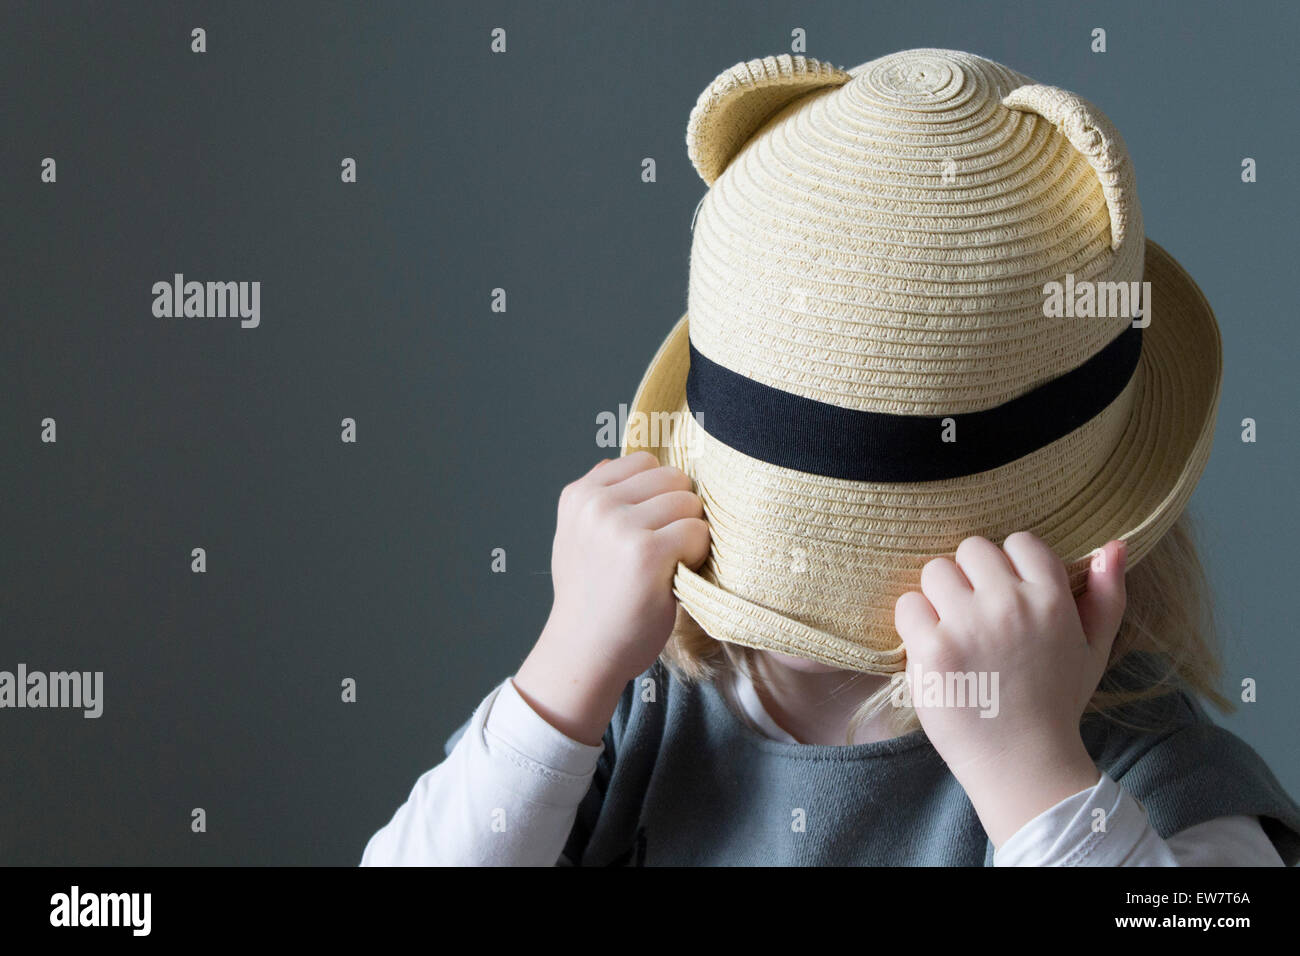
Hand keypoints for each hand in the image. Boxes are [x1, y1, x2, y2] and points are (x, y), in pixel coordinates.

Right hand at [513, 452, 709, 744]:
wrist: (584, 651)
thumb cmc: (592, 596)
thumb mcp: (578, 534)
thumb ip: (602, 497)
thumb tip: (629, 461)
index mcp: (580, 494)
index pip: (646, 460)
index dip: (659, 493)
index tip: (648, 527)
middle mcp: (596, 504)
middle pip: (674, 478)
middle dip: (678, 511)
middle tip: (662, 548)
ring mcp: (620, 526)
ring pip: (690, 503)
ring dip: (690, 534)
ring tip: (667, 564)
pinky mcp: (646, 553)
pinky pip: (698, 532)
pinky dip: (697, 555)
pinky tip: (675, 575)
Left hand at [894, 532, 1127, 846]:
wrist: (1022, 764)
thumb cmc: (1055, 703)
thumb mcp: (1094, 649)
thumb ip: (1107, 595)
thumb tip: (1112, 544)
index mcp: (1052, 599)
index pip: (1019, 542)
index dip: (1008, 566)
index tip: (1005, 597)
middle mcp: (1011, 605)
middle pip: (971, 549)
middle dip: (969, 578)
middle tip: (974, 616)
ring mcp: (969, 625)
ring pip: (935, 570)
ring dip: (937, 596)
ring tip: (952, 631)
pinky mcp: (932, 650)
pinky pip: (908, 605)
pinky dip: (913, 623)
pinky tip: (931, 648)